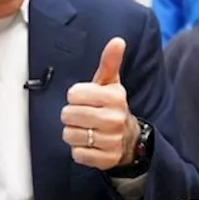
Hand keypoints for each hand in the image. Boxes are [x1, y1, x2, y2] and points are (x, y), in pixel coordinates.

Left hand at [62, 38, 138, 170]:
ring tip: (86, 130)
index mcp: (116, 97)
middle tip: (83, 116)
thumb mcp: (111, 84)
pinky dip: (80, 150)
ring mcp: (112, 140)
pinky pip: (77, 154)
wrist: (129, 139)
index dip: (74, 97)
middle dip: (71, 115)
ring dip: (73, 133)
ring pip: (70, 135)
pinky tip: (90, 144)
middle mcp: (116, 118)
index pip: (74, 94)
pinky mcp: (106, 159)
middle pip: (69, 115)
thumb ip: (110, 62)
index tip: (84, 99)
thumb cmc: (112, 107)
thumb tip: (117, 40)